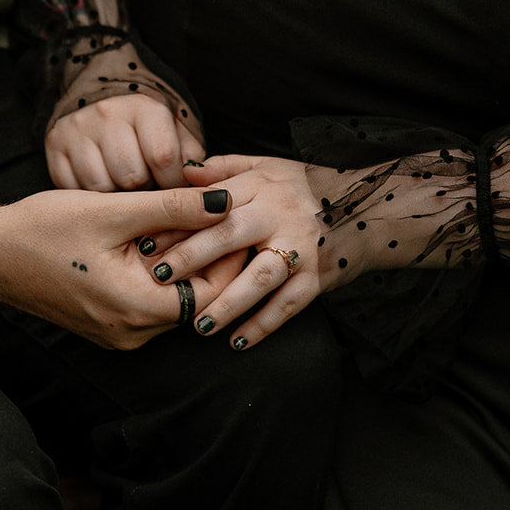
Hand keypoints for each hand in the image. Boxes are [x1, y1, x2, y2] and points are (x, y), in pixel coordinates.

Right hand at [0, 184, 232, 349]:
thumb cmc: (42, 231)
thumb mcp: (113, 211)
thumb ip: (173, 207)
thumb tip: (225, 201)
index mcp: (136, 310)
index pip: (211, 292)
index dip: (227, 254)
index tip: (236, 219)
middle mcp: (130, 333)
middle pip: (194, 298)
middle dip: (204, 255)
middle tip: (211, 214)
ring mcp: (117, 332)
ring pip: (171, 298)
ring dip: (179, 262)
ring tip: (177, 221)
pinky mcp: (106, 323)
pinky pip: (147, 300)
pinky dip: (155, 272)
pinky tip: (147, 238)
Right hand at [46, 93, 206, 191]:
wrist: (99, 102)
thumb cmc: (149, 133)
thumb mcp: (179, 138)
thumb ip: (194, 163)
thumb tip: (206, 197)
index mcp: (144, 108)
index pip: (164, 158)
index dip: (173, 185)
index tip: (173, 192)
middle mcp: (107, 113)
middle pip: (131, 176)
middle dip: (143, 193)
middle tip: (146, 192)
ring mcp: (77, 129)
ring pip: (101, 187)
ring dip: (116, 199)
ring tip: (123, 192)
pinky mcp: (54, 146)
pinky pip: (74, 188)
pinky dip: (89, 197)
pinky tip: (100, 191)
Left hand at [147, 155, 324, 348]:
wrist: (362, 208)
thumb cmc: (298, 189)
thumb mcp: (262, 167)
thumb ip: (222, 171)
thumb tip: (181, 172)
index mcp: (260, 188)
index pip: (212, 207)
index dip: (178, 225)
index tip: (146, 244)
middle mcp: (280, 215)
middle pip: (231, 236)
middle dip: (193, 258)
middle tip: (160, 278)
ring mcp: (301, 248)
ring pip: (261, 277)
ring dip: (229, 303)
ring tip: (200, 324)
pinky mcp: (317, 277)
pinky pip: (288, 305)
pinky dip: (263, 325)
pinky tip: (237, 342)